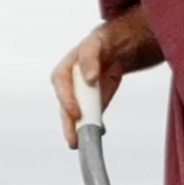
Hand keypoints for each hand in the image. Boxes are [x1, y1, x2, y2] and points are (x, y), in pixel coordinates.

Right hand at [51, 27, 119, 147]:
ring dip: (79, 130)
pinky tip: (100, 133)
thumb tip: (88, 77)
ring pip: (77, 115)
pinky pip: (92, 116)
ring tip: (83, 143)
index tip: (76, 113)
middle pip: (66, 105)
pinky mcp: (94, 102)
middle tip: (75, 140)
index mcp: (67, 67)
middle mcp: (71, 83)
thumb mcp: (99, 42)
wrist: (122, 46)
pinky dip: (95, 126)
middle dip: (69, 124)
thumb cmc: (106, 40)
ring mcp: (82, 95)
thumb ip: (90, 57)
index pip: (61, 84)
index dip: (66, 100)